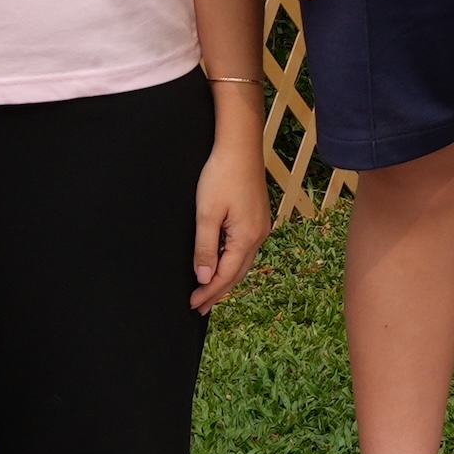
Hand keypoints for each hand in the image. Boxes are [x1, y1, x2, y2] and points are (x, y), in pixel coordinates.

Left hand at [192, 110, 269, 310]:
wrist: (240, 147)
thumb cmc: (221, 176)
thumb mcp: (207, 214)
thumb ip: (205, 248)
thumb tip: (204, 278)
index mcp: (247, 237)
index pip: (226, 275)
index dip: (209, 292)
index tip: (192, 304)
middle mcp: (259, 235)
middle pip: (238, 273)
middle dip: (218, 291)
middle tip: (199, 306)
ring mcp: (261, 226)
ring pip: (243, 262)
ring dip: (226, 278)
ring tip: (209, 290)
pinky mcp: (258, 217)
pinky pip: (246, 249)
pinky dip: (233, 262)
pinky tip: (223, 263)